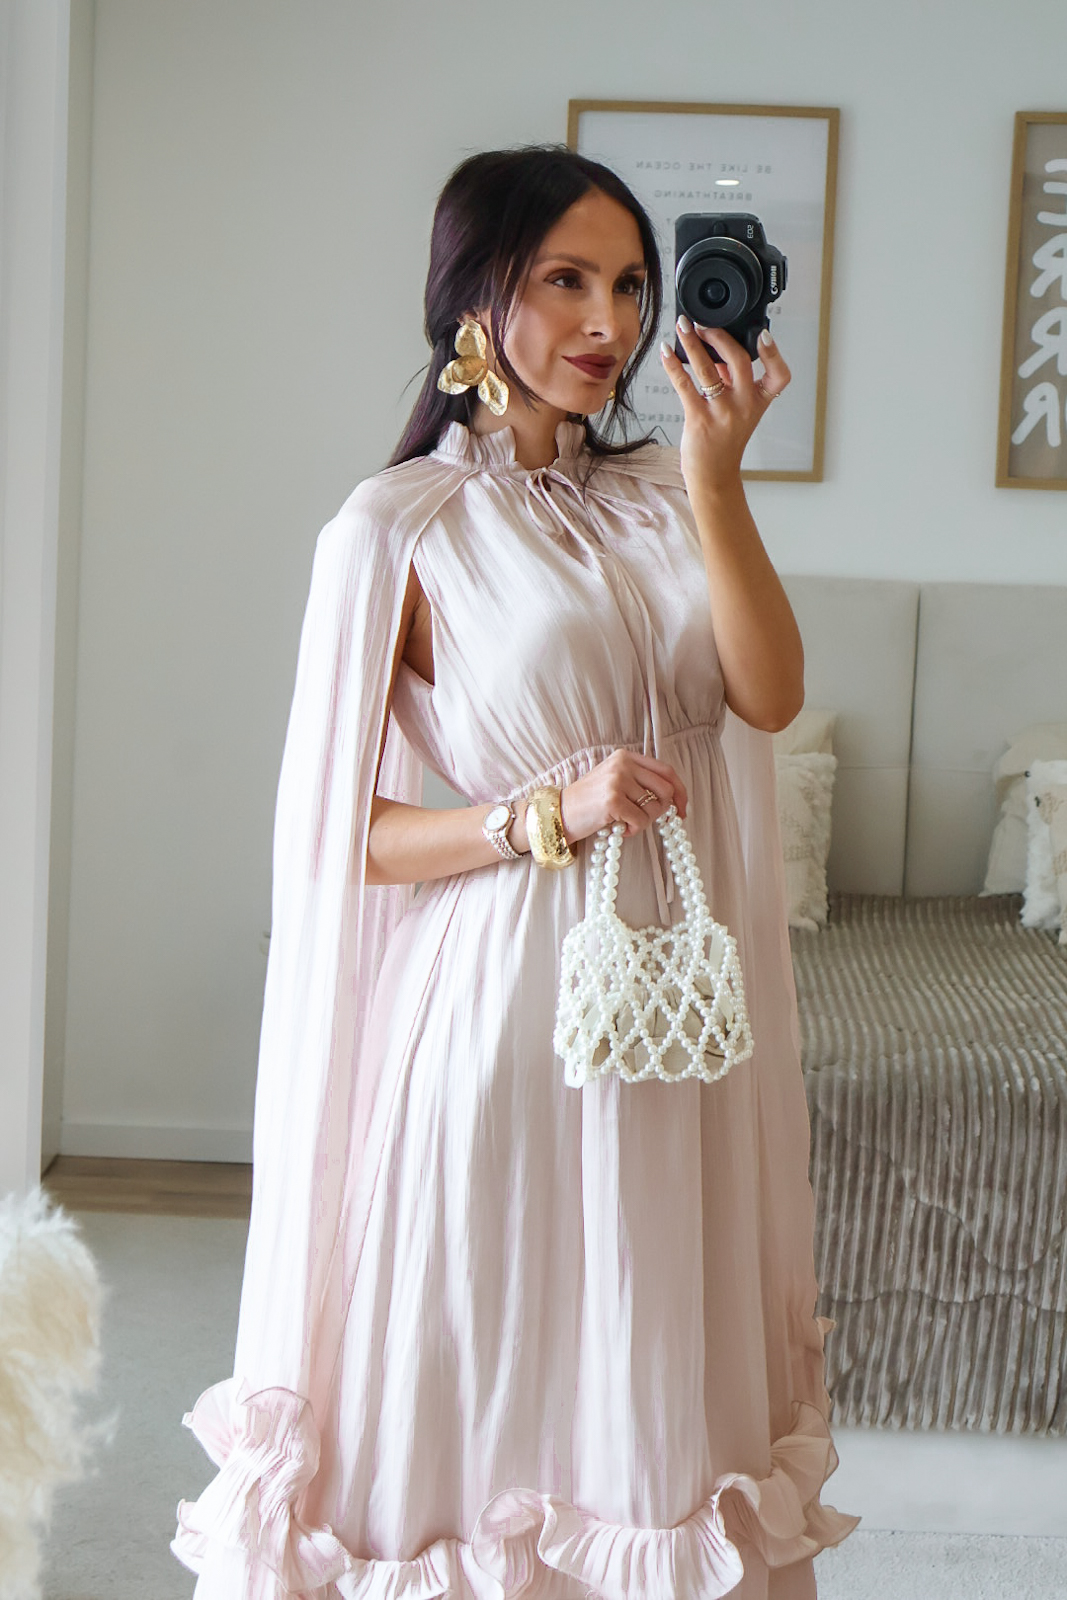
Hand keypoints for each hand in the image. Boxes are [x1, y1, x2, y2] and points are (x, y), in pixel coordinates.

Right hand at [559, 749, 687, 842]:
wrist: (559, 813)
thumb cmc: (588, 802)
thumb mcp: (614, 781)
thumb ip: (640, 782)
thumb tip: (673, 799)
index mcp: (626, 756)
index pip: (666, 771)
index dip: (680, 791)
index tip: (682, 809)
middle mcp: (623, 764)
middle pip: (665, 789)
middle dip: (662, 810)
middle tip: (645, 820)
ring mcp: (617, 780)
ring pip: (654, 807)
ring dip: (644, 822)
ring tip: (626, 823)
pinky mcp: (612, 800)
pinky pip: (640, 820)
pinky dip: (633, 830)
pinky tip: (619, 828)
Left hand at [659, 319, 791, 496]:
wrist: (713, 475)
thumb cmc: (724, 442)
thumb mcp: (739, 410)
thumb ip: (731, 382)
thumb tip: (713, 351)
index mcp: (758, 402)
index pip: (779, 376)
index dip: (774, 354)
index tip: (763, 334)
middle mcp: (743, 406)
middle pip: (739, 362)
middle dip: (719, 336)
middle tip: (703, 324)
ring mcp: (722, 413)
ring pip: (706, 369)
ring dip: (691, 342)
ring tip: (681, 326)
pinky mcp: (699, 419)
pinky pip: (684, 384)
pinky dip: (673, 364)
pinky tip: (665, 352)